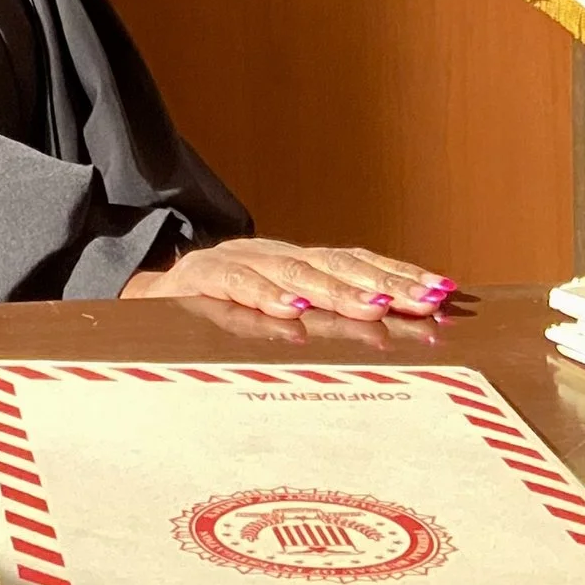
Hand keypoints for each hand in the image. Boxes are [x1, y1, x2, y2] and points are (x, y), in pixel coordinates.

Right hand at [120, 238, 455, 320]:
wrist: (140, 296)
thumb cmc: (214, 311)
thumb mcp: (270, 309)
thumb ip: (316, 315)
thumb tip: (385, 328)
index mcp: (293, 263)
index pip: (355, 261)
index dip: (398, 272)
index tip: (444, 291)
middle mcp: (273, 256)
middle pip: (337, 265)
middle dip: (385, 283)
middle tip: (425, 300)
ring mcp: (238, 263)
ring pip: (296, 274)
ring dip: (339, 291)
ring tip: (374, 307)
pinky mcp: (200, 279)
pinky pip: (238, 286)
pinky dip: (267, 297)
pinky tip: (293, 311)